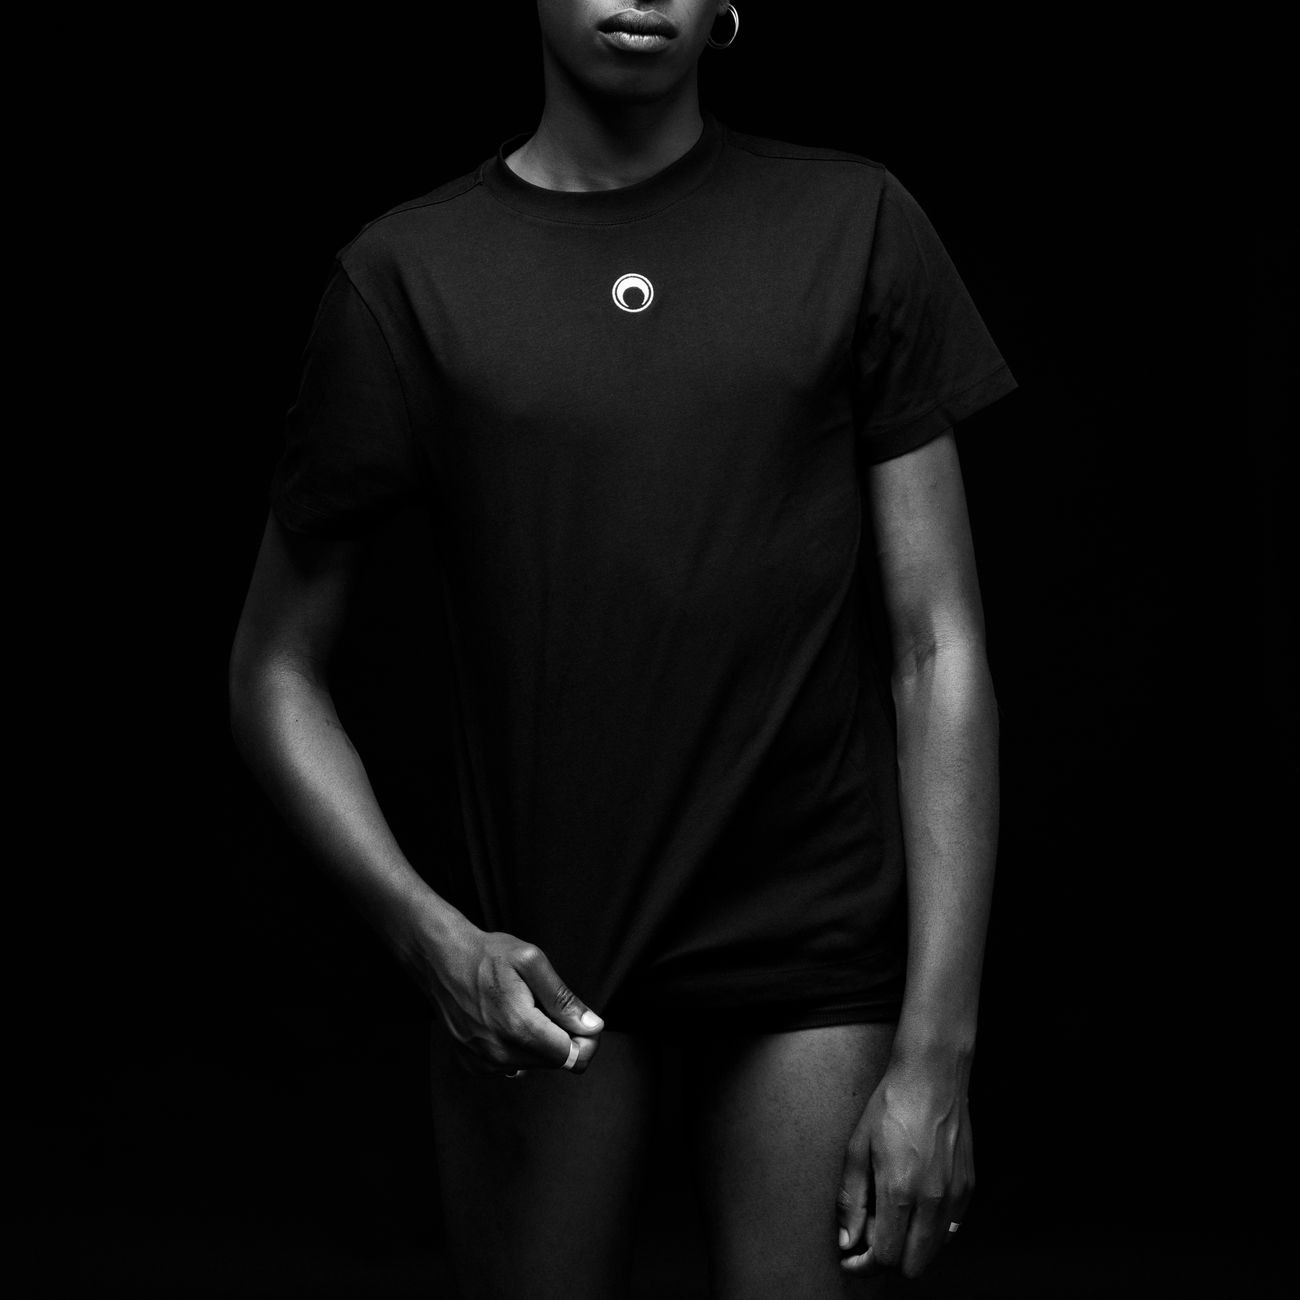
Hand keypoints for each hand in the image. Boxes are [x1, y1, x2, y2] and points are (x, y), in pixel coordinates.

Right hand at [403, 916, 604, 1076]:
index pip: (571, 1056)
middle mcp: (499, 1053)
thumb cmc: (486, 955)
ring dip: (537, 1043)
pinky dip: (516, 1049)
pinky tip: (505, 1023)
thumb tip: (592, 1027)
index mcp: (518, 1027)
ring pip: (532, 1066)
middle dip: (560, 1037)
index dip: (585, 1041)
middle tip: (545, 1005)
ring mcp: (483, 1063)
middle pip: (553, 1062)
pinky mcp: (472, 1066)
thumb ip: (564, 999)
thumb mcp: (532, 962)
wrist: (441, 959)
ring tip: (522, 1011)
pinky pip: (510, 1068)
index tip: (582, 1023)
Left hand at [837, 1057, 973, 1278]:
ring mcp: (955, 1196)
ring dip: (912, 1246)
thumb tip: (847, 1240)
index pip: (886, 1257)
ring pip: (935, 1251)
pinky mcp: (968, 1188)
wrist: (932, 1076)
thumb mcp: (858, 1147)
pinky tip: (915, 1205)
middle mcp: (932, 1200)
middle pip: (914, 1265)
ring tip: (893, 1216)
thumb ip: (851, 1199)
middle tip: (872, 1234)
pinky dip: (932, 1230)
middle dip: (889, 1259)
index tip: (853, 1257)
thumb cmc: (892, 1105)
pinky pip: (951, 1230)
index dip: (866, 1264)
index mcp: (900, 1191)